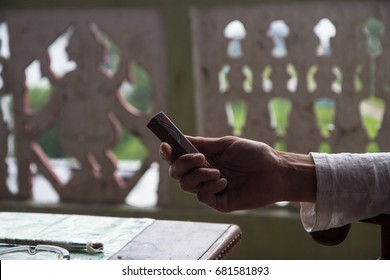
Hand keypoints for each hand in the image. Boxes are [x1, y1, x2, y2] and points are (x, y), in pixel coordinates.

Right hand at [160, 136, 316, 211]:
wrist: (274, 171)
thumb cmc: (253, 154)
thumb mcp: (226, 144)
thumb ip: (203, 143)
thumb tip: (181, 138)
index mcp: (204, 158)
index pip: (178, 157)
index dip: (168, 153)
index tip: (165, 146)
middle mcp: (203, 173)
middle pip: (177, 173)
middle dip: (182, 164)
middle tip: (199, 157)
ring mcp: (210, 188)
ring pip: (186, 185)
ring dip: (199, 176)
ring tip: (218, 171)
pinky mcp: (218, 201)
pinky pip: (202, 196)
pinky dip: (209, 187)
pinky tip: (224, 181)